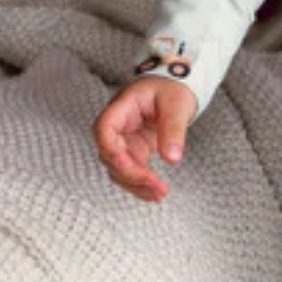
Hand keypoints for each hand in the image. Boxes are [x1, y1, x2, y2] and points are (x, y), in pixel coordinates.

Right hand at [94, 76, 198, 202]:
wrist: (174, 87)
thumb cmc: (172, 89)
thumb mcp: (177, 105)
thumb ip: (173, 129)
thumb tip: (172, 158)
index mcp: (121, 108)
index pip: (104, 131)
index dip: (115, 154)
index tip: (138, 170)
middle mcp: (117, 126)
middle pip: (110, 156)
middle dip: (131, 175)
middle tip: (158, 188)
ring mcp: (123, 140)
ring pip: (118, 169)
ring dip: (135, 185)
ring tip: (159, 194)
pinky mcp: (133, 150)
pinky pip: (130, 171)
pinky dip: (141, 184)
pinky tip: (155, 193)